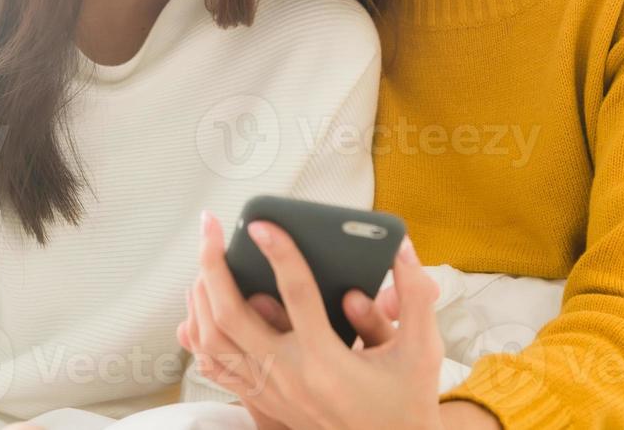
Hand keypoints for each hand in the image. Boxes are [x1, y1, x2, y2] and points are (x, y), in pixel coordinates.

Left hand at [177, 210, 444, 429]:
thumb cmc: (406, 398)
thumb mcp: (422, 348)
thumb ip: (415, 294)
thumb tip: (399, 248)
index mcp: (328, 360)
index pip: (296, 295)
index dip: (279, 253)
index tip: (261, 223)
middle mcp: (291, 376)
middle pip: (233, 316)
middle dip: (214, 265)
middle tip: (212, 227)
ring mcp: (272, 390)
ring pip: (213, 341)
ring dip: (202, 295)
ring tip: (206, 258)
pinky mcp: (264, 400)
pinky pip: (215, 365)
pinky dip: (200, 331)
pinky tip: (201, 304)